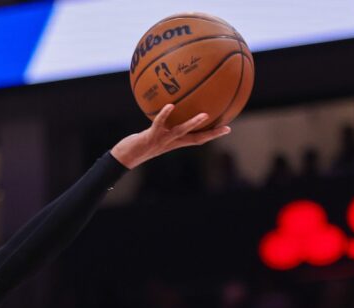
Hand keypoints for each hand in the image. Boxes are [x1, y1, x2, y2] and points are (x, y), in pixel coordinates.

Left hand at [111, 104, 230, 168]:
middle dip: (211, 133)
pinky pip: (159, 124)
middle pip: (195, 138)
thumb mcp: (155, 132)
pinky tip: (170, 105)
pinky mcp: (150, 136)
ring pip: (180, 132)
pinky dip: (164, 115)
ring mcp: (162, 140)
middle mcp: (171, 142)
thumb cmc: (141, 143)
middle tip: (226, 127)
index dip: (213, 134)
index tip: (228, 128)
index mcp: (175, 142)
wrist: (125, 156)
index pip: (198, 139)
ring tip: (204, 115)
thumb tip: (171, 104)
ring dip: (193, 124)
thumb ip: (163, 122)